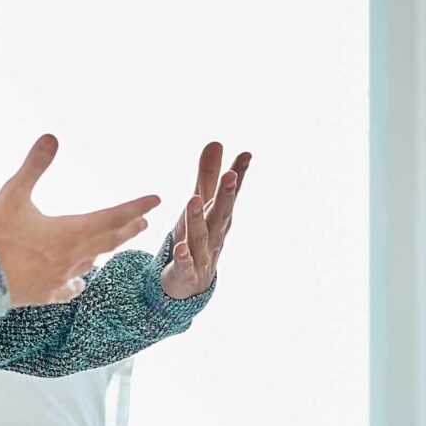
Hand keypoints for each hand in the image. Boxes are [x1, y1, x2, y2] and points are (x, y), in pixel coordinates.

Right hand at [0, 135, 158, 305]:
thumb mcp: (12, 194)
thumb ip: (34, 165)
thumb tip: (51, 136)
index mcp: (70, 232)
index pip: (114, 216)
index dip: (136, 206)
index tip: (157, 200)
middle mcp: (72, 257)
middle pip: (110, 241)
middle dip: (128, 229)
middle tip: (143, 222)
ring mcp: (60, 278)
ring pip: (91, 262)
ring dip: (104, 250)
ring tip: (111, 243)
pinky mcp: (45, 294)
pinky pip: (70, 287)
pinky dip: (78, 280)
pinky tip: (79, 280)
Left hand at [161, 142, 249, 300]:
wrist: (192, 284)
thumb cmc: (199, 238)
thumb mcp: (202, 205)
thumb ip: (207, 175)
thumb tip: (216, 141)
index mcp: (219, 216)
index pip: (230, 193)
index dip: (239, 175)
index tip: (246, 154)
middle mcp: (214, 234)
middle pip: (221, 213)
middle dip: (226, 195)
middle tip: (231, 175)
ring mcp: (202, 254)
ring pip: (200, 235)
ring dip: (197, 219)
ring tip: (193, 200)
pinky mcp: (186, 271)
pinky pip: (185, 263)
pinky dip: (183, 256)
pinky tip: (179, 246)